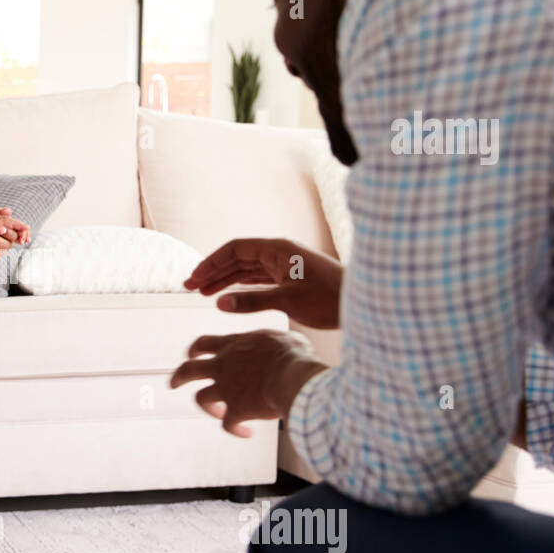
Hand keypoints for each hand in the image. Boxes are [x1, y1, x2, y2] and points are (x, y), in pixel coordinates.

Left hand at [169, 329, 327, 437]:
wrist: (294, 376)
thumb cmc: (294, 355)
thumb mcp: (284, 338)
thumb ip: (275, 342)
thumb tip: (287, 344)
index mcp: (233, 346)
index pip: (205, 343)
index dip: (195, 349)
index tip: (192, 354)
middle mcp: (223, 366)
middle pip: (188, 370)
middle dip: (178, 377)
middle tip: (173, 384)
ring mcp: (226, 388)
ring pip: (201, 399)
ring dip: (208, 408)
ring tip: (220, 413)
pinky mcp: (236, 409)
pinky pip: (228, 424)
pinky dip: (235, 429)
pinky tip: (246, 432)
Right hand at [183, 238, 341, 329]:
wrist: (363, 303)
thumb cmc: (331, 298)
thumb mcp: (288, 301)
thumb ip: (252, 301)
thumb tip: (220, 302)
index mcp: (278, 250)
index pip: (236, 249)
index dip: (212, 262)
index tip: (194, 277)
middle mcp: (280, 254)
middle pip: (238, 258)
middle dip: (213, 272)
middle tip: (189, 287)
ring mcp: (285, 266)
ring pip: (246, 270)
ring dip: (224, 280)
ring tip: (202, 293)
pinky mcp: (291, 279)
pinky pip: (258, 279)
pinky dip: (241, 286)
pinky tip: (227, 294)